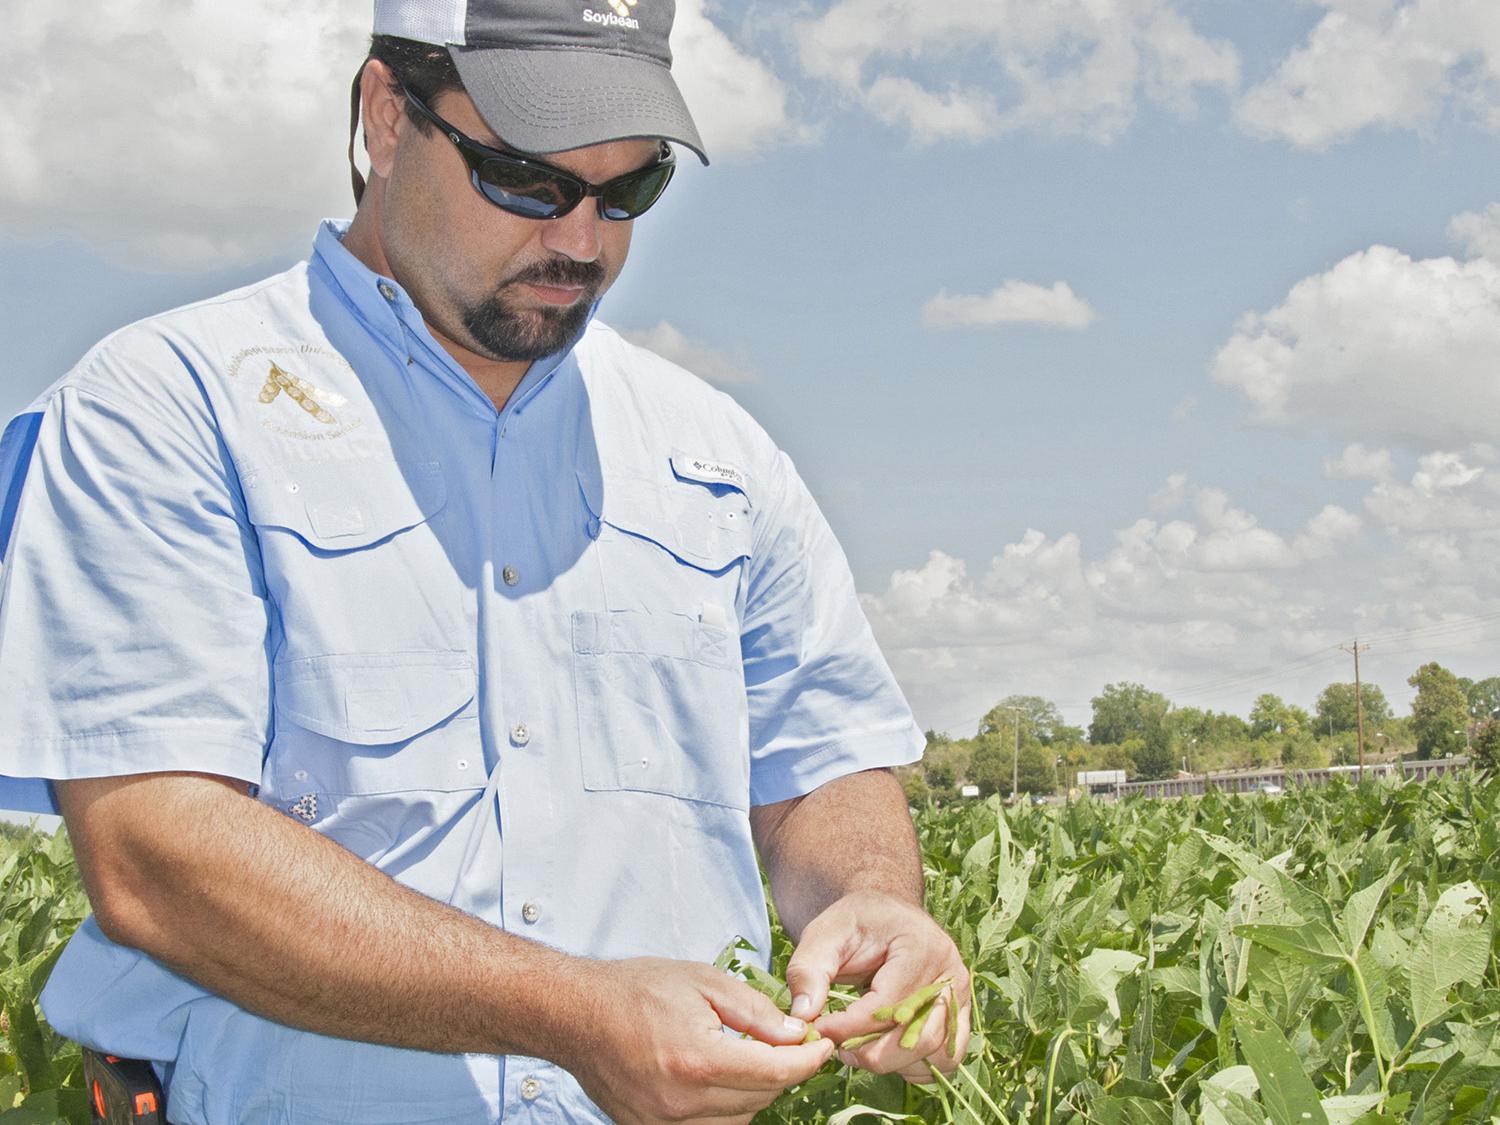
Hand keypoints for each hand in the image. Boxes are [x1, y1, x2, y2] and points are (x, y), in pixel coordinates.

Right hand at [562, 956, 834, 1123]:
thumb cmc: (638, 989)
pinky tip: (721, 1079)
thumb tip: (796, 1034)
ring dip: (755, 1093)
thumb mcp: (703, 982)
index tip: (822, 1046)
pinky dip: (726, 1109)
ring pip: (738, 1121)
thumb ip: (755, 1012)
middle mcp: (681, 1103)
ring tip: (749, 1058)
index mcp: (697, 1060)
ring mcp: (663, 1124)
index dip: (807, 1060)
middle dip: (783, 1072)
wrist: (576, 1015)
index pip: (774, 1073)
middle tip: (789, 1044)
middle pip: (760, 1099)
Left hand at [783, 890, 969, 1082]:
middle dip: (870, 1051)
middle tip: (838, 1046)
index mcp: (922, 945)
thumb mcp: (824, 934)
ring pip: (934, 1054)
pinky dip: (913, 1065)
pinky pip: (945, 1059)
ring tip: (859, 1046)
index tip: (818, 1030)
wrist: (886, 916)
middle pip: (917, 1036)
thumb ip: (808, 970)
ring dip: (893, 1062)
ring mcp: (960, 997)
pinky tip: (883, 1048)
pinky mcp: (960, 1017)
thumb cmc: (855, 923)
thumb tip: (803, 1015)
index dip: (849, 1026)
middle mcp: (952, 972)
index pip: (888, 1004)